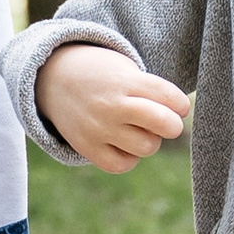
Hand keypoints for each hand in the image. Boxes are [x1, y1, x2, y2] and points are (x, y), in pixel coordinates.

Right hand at [36, 41, 187, 171]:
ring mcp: (98, 128)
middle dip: (172, 124)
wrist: (53, 78)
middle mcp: (113, 105)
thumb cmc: (103, 75)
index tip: (176, 105)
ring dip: (149, 139)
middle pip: (166, 125)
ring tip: (136, 128)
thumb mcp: (125, 69)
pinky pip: (122, 164)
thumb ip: (152, 91)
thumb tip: (179, 120)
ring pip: (147, 147)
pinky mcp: (86, 147)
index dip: (181, 104)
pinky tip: (122, 142)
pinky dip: (129, 156)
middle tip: (164, 120)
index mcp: (126, 81)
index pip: (171, 98)